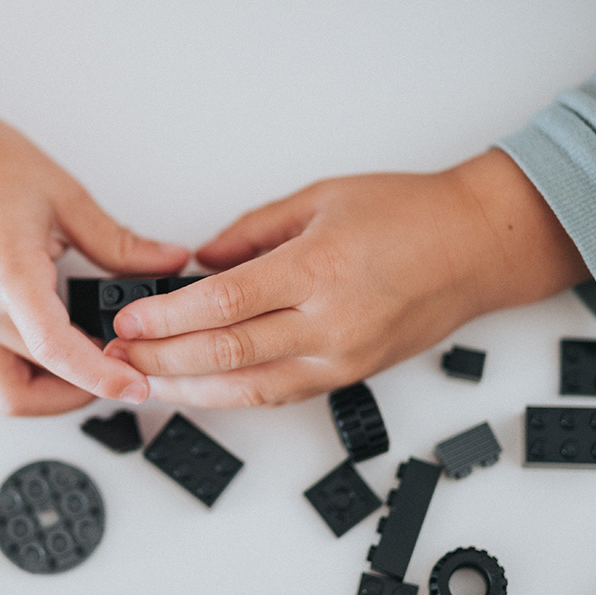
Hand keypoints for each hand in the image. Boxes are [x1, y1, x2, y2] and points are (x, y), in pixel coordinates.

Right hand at [0, 24, 188, 414]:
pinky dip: (18, 384)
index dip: (101, 376)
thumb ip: (119, 243)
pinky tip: (47, 361)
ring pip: (2, 396)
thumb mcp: (65, 198)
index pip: (55, 349)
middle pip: (32, 386)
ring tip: (86, 366)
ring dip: (47, 397)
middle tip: (122, 365)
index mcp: (7, 276)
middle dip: (84, 388)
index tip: (137, 386)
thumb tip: (168, 263)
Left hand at [104, 150, 589, 406]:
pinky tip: (197, 391)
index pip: (224, 303)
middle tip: (119, 355)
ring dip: (189, 389)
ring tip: (143, 381)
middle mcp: (331, 323)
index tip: (129, 319)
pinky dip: (232, 395)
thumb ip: (251, 233)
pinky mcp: (350, 376)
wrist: (476, 248)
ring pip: (249, 388)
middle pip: (227, 353)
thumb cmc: (408, 215)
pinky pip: (279, 394)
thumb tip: (201, 262)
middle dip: (163, 359)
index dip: (168, 317)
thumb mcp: (320, 199)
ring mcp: (343, 357)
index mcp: (319, 268)